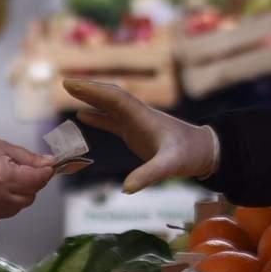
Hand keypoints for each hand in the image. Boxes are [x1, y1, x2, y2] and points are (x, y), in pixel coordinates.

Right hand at [0, 136, 56, 224]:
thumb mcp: (1, 147)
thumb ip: (28, 158)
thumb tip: (49, 163)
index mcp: (4, 177)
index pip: (38, 180)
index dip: (44, 172)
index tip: (45, 167)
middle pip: (31, 196)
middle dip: (30, 184)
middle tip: (19, 172)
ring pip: (18, 207)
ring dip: (17, 195)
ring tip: (2, 181)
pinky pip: (2, 214)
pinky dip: (2, 204)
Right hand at [62, 78, 220, 193]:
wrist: (205, 151)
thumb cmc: (189, 155)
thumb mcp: (171, 165)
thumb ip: (149, 175)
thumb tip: (126, 188)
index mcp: (143, 117)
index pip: (115, 99)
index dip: (93, 91)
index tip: (73, 85)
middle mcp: (138, 115)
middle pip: (109, 97)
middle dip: (89, 89)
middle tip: (65, 83)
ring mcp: (136, 122)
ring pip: (110, 106)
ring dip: (91, 98)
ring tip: (70, 91)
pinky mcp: (136, 132)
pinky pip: (113, 120)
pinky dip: (98, 116)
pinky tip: (83, 115)